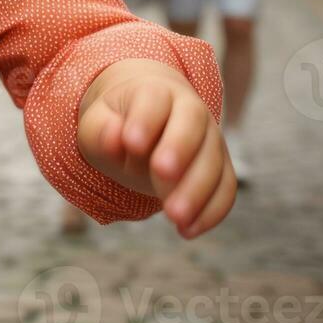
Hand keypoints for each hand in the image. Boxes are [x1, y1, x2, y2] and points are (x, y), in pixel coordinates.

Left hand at [77, 58, 235, 238]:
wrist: (144, 125)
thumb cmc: (116, 125)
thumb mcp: (96, 125)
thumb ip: (101, 130)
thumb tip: (114, 139)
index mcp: (155, 91)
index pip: (154, 99)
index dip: (145, 120)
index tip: (132, 144)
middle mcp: (190, 110)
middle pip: (193, 125)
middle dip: (179, 151)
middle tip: (160, 176)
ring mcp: (210, 138)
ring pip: (213, 160)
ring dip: (197, 191)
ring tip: (174, 218)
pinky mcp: (220, 167)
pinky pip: (226, 188)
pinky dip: (212, 211)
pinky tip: (187, 231)